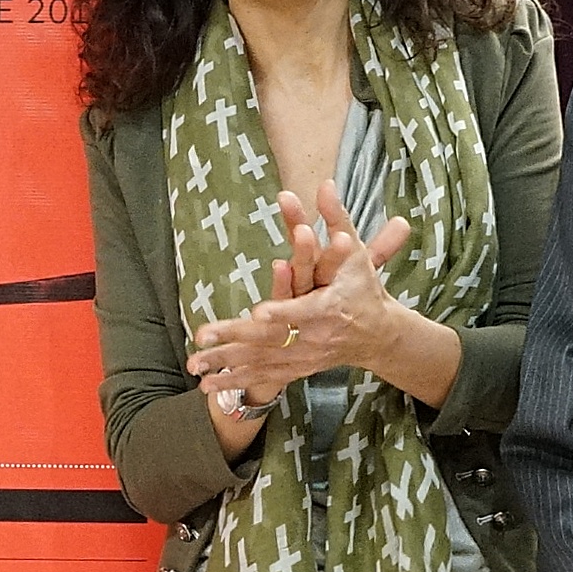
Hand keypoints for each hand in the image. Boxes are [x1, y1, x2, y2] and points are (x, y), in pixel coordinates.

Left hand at [188, 182, 410, 406]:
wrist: (378, 334)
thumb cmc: (364, 289)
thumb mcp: (355, 252)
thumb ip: (337, 219)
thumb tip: (325, 183)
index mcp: (329, 308)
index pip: (303, 310)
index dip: (281, 311)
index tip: (257, 312)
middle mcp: (315, 337)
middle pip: (271, 340)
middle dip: (234, 339)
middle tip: (202, 336)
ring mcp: (305, 357)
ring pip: (261, 363)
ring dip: (225, 365)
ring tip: (193, 365)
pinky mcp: (298, 369)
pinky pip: (263, 378)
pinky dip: (236, 382)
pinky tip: (207, 388)